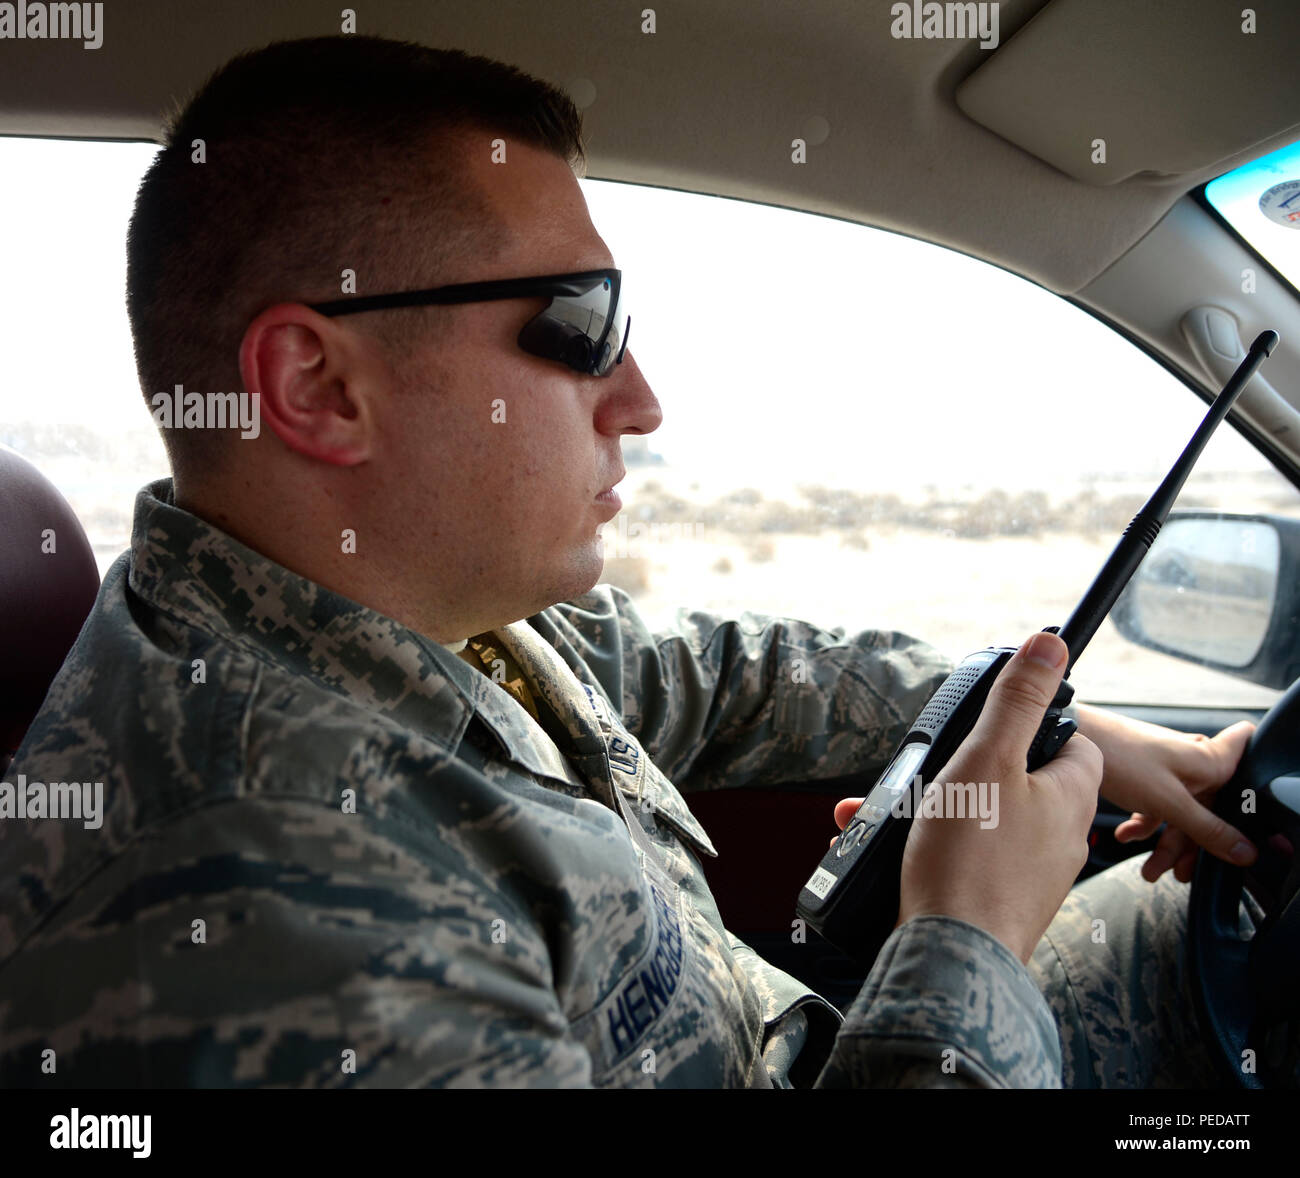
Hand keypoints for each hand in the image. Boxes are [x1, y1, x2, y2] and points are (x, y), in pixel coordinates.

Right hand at [834, 632, 1101, 963]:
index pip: (1070, 743)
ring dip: (931, 810)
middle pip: (1017, 781)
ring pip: (982, 821)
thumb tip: (1051, 644)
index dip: (1031, 729)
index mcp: (1070, 797)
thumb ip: (1018, 700)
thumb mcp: (989, 758)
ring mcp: (1029, 876)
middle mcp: (1060, 838)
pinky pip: (966, 860)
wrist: (952, 959)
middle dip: (959, 772)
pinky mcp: (997, 903)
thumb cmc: (972, 860)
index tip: (992, 730)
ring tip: (885, 813)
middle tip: (925, 775)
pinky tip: (893, 851)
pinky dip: (930, 849)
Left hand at [1075, 704, 1256, 882]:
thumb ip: (1206, 828)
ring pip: (1181, 813)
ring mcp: (1169, 770)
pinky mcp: (1145, 775)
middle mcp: (1194, 763)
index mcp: (1209, 761)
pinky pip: (1156, 807)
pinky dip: (1144, 824)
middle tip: (1182, 875)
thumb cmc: (1123, 759)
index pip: (1247, 769)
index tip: (1245, 828)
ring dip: (1166, 844)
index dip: (1252, 796)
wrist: (1070, 740)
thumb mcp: (1169, 801)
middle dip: (1195, 845)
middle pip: (1210, 809)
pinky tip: (1125, 837)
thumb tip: (1244, 852)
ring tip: (1150, 871)